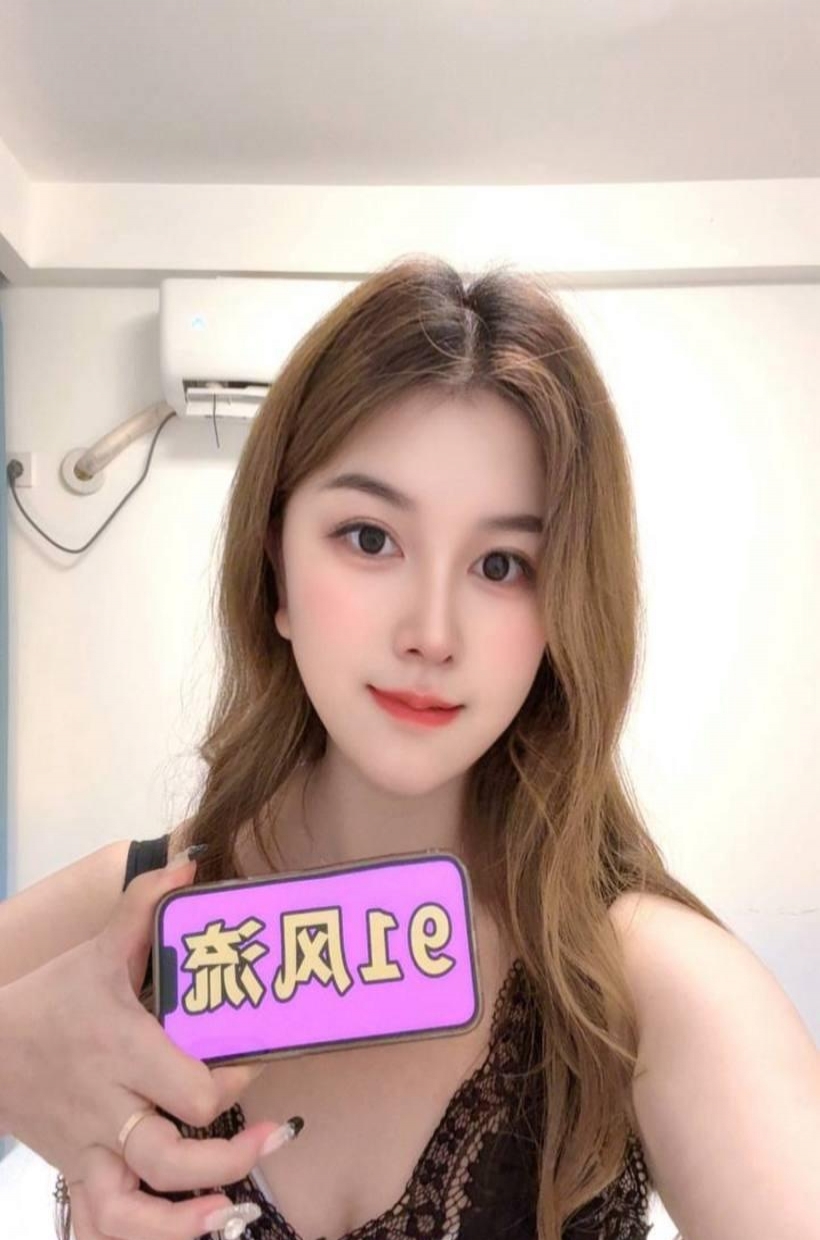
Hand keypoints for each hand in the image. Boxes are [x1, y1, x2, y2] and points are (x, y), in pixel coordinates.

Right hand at [1, 851, 291, 1237]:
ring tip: (233, 1208)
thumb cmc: (51, 999)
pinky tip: (191, 1231)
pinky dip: (145, 1238)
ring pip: (131, 1211)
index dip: (233, 1081)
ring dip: (185, 1220)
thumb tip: (190, 859)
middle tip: (275, 1134)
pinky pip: (100, 1226)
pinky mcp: (76, 1174)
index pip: (189, 1086)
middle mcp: (107, 1107)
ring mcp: (90, 1150)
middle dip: (229, 1155)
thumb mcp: (97, 949)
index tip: (259, 1057)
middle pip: (171, 1154)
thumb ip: (144, 904)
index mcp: (120, 1050)